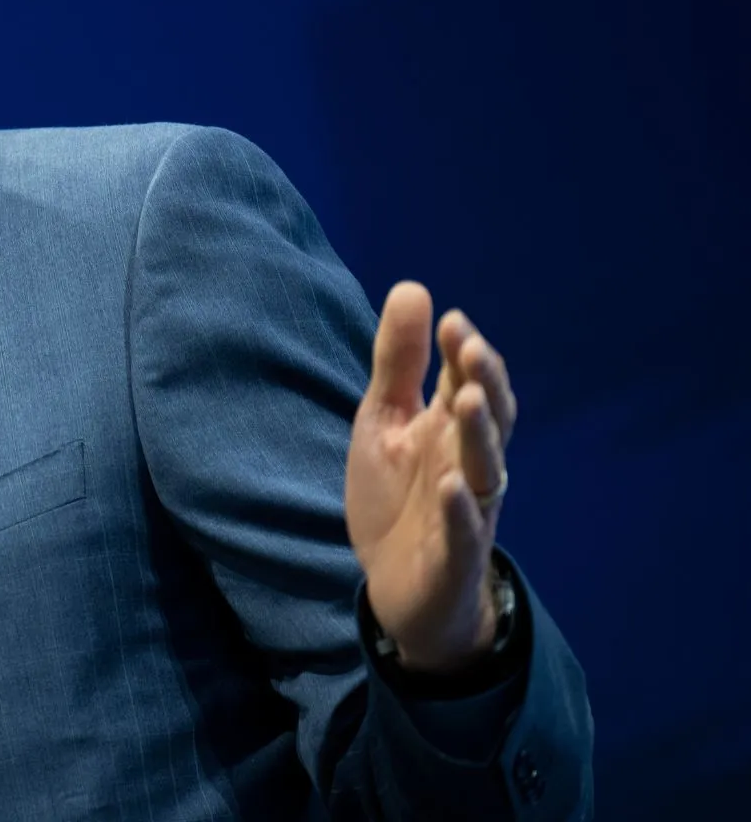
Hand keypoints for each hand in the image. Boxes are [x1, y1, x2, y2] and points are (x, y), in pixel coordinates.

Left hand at [346, 281, 517, 672]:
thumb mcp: (385, 421)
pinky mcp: (454, 555)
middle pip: (489, 419)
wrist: (399, 587)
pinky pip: (464, 532)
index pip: (469, 382)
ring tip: (470, 400)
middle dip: (484, 382)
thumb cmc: (398, 495)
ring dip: (480, 435)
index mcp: (452, 429)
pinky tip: (453, 486)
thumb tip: (413, 288)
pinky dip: (461, 511)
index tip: (451, 320)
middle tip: (471, 347)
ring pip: (485, 469)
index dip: (464, 354)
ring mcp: (467, 510)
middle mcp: (469, 463)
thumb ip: (398, 363)